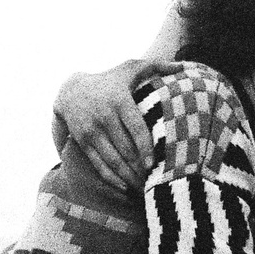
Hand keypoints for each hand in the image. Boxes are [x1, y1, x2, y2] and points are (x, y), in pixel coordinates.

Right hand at [53, 59, 180, 191]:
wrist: (70, 90)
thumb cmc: (109, 79)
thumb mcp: (130, 67)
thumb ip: (158, 65)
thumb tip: (184, 66)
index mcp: (119, 101)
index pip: (134, 127)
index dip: (144, 147)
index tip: (153, 163)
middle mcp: (104, 118)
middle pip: (125, 149)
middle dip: (140, 168)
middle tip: (156, 181)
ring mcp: (92, 132)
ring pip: (112, 160)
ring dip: (128, 177)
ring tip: (144, 188)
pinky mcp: (83, 143)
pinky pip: (98, 165)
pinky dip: (111, 179)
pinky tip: (125, 187)